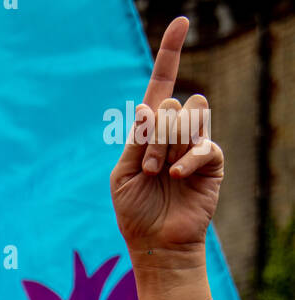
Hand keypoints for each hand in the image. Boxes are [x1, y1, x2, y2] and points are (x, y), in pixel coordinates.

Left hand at [110, 17, 222, 260]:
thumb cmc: (135, 212)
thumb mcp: (122, 174)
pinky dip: (188, 159)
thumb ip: (136, 139)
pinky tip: (178, 176)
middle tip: (148, 167)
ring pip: (191, 115)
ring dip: (170, 144)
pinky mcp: (211, 161)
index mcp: (150, 129)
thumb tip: (149, 105)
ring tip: (161, 173)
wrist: (155, 243)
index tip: (181, 22)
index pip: (162, 83)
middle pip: (172, 104)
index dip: (171, 52)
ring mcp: (194, 144)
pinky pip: (204, 143)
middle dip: (155, 135)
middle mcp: (175, 131)